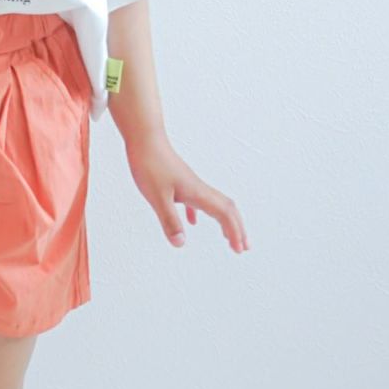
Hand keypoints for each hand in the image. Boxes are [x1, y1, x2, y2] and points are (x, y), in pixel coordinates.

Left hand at [124, 132, 248, 253]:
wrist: (143, 138)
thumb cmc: (149, 164)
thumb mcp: (157, 197)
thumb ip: (169, 220)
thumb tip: (181, 244)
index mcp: (197, 193)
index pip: (224, 214)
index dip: (234, 232)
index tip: (239, 250)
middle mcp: (198, 188)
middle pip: (227, 208)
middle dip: (237, 228)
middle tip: (244, 247)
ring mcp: (190, 184)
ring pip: (214, 203)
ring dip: (224, 221)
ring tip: (227, 237)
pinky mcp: (178, 181)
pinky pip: (195, 200)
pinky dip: (199, 213)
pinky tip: (192, 222)